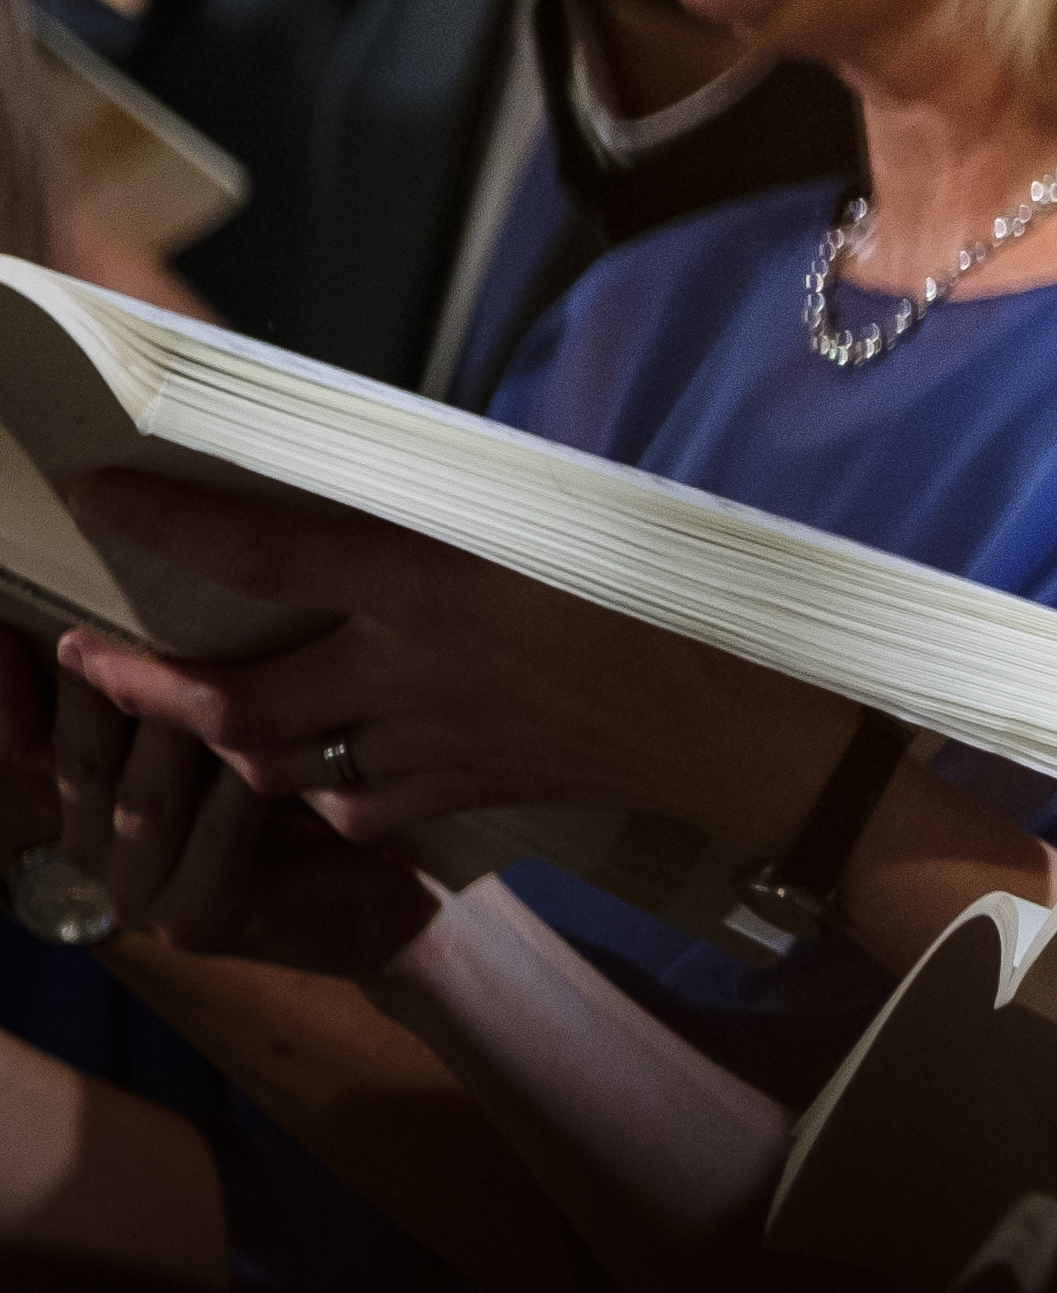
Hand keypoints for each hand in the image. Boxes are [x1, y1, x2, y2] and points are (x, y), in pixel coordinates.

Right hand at [38, 636, 436, 975]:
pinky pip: (219, 832)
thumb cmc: (297, 803)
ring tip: (182, 658)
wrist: (371, 905)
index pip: (30, 744)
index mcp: (89, 806)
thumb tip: (159, 590)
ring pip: (147, 794)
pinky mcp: (201, 918)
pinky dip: (238, 782)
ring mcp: (142, 894)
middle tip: (94, 627)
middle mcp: (96, 852)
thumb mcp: (224, 740)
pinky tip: (264, 735)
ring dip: (169, 727)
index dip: (8, 694)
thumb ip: (177, 696)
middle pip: (84, 759)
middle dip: (93, 690)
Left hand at [49, 475, 851, 862]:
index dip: (172, 522)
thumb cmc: (665, 604)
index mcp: (437, 583)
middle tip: (87, 661)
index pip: (269, 551)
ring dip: (227, 740)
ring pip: (275, 762)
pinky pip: (349, 806)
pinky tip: (322, 769)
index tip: (97, 497)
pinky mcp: (453, 797)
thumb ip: (462, 518)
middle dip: (145, 687)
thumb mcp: (563, 524)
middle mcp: (412, 671)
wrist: (734, 730)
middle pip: (234, 697)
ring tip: (196, 713)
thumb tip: (385, 486)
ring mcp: (427, 745)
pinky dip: (319, 789)